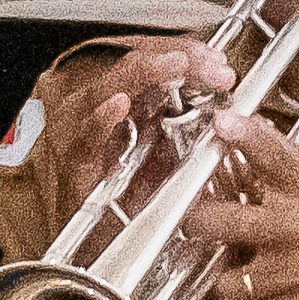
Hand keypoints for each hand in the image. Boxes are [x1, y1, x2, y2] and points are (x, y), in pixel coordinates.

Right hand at [29, 38, 209, 201]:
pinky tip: (117, 105)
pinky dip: (99, 121)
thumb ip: (192, 131)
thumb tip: (224, 108)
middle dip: (174, 58)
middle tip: (211, 68)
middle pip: (131, 67)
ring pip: (104, 90)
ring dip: (142, 74)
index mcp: (131, 107)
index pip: (152, 60)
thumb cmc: (133, 207)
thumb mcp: (173, 160)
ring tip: (175, 65)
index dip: (184, 52)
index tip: (215, 61)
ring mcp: (85, 136)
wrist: (107, 247)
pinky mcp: (74, 167)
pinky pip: (84, 140)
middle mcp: (103, 114)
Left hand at [174, 120, 298, 299]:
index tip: (223, 122)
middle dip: (198, 227)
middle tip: (194, 228)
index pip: (277, 155)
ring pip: (227, 281)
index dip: (247, 137)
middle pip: (229, 222)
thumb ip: (275, 157)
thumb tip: (242, 118)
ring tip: (220, 274)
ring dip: (213, 283)